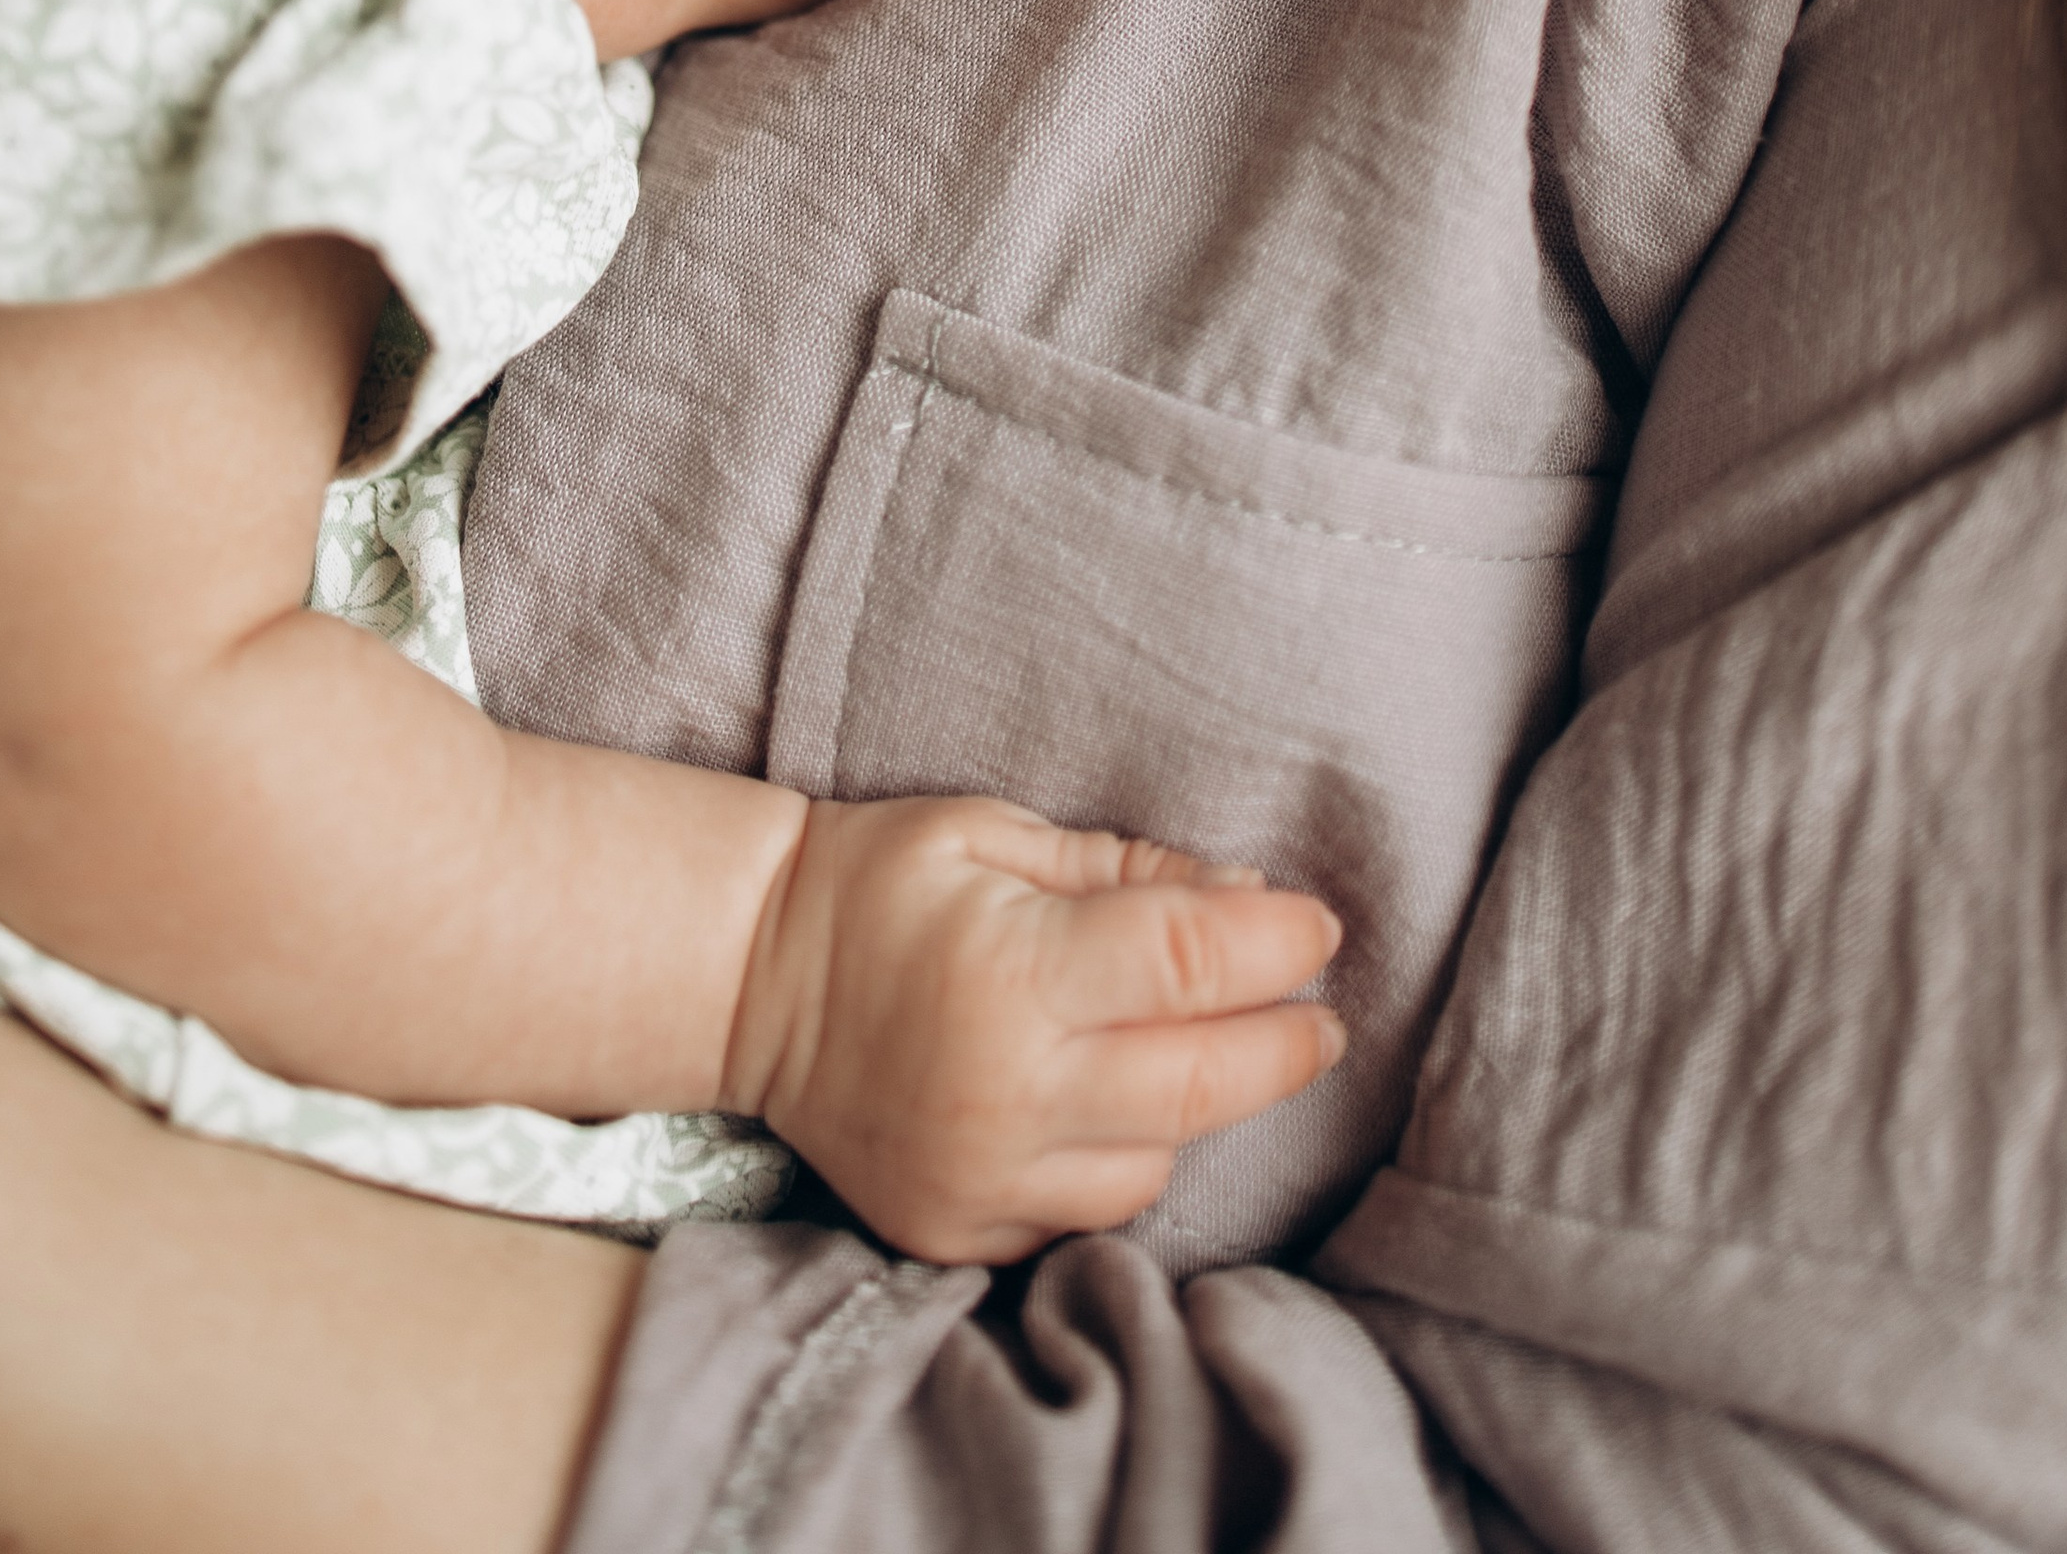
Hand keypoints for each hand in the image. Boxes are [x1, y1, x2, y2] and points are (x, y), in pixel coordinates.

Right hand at [720, 794, 1343, 1262]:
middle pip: (1203, 1084)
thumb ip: (1126, 870)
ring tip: (1200, 1051)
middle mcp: (1006, 1090)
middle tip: (1320, 1016)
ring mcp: (981, 1178)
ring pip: (1156, 1166)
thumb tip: (1247, 899)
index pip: (1192, 964)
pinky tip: (1115, 1107)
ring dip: (1199, 1109)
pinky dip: (1120, 1162)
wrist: (745, 980)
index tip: (1319, 927)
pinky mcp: (958, 1232)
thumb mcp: (997, 834)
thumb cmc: (880, 882)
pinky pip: (1086, 1215)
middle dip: (1285, 1044)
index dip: (1277, 944)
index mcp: (1013, 971)